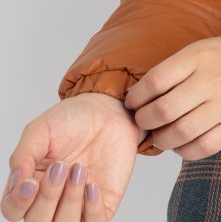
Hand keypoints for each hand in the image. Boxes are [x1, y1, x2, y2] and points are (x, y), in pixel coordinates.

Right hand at [2, 92, 143, 220]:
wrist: (107, 111)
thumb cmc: (71, 120)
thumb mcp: (40, 129)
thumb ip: (23, 155)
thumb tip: (19, 181)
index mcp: (29, 184)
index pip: (13, 210)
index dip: (19, 202)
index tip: (32, 182)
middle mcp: (49, 201)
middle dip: (48, 198)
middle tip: (62, 167)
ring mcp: (75, 206)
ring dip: (70, 202)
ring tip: (80, 169)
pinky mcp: (100, 206)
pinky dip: (93, 210)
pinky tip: (93, 186)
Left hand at [123, 30, 220, 160]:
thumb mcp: (209, 46)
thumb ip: (181, 66)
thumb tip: (147, 91)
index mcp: (201, 55)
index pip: (156, 80)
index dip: (137, 96)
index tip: (132, 101)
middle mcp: (212, 79)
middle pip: (163, 110)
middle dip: (144, 120)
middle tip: (142, 121)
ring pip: (180, 133)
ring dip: (162, 139)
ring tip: (160, 135)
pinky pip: (203, 147)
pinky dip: (185, 151)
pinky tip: (182, 144)